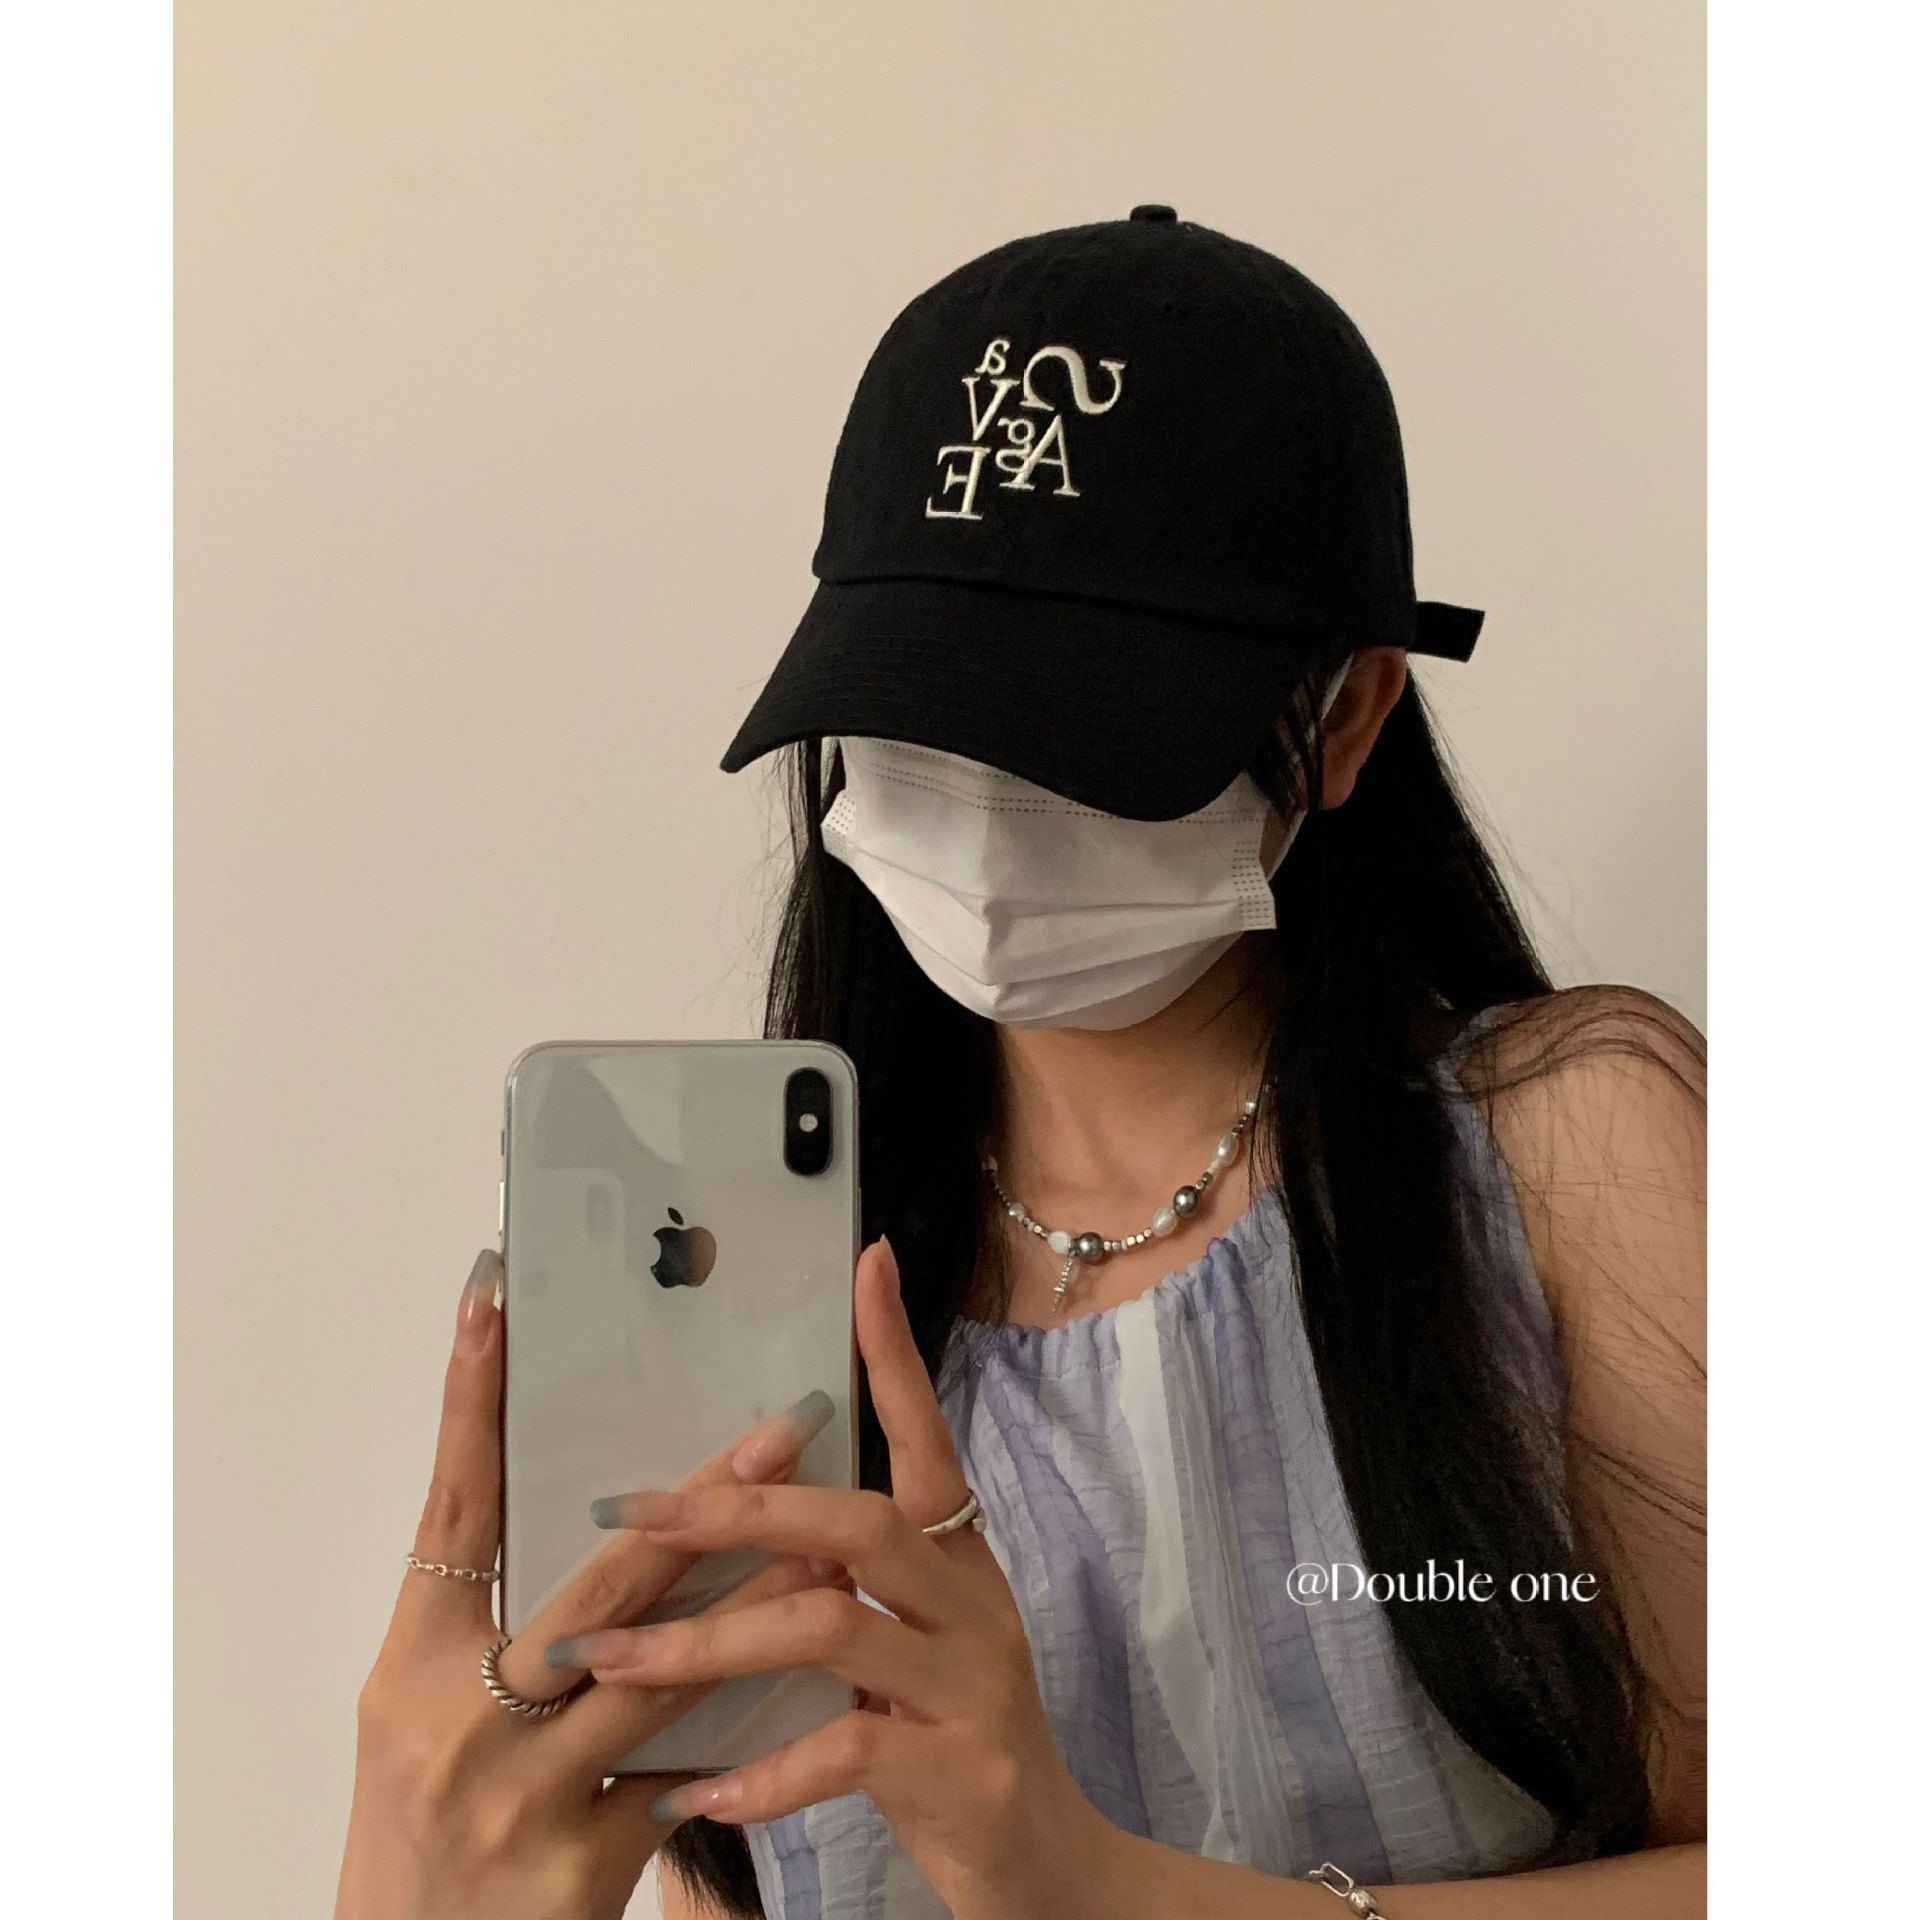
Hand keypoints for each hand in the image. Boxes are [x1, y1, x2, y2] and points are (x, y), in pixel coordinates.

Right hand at [333, 1248, 842, 1919]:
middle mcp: (463, 1721)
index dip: (470, 1401)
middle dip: (701, 1502)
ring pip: (669, 1668)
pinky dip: (746, 1719)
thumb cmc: (413, 1837)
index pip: (452, 1509)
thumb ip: (490, 1628)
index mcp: (410, 1668)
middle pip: (600, 1582)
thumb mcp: (420, 1718)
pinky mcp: (587, 1859)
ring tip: (829, 1535)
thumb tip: (599, 1528)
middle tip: (777, 1427)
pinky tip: (809, 1674)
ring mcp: (528, 1792)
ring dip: (757, 1598)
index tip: (496, 1301)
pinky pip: (688, 1767)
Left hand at [562, 1239, 1121, 1919]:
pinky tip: (696, 1792)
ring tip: (613, 1663)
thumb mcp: (908, 1644)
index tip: (867, 1264)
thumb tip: (741, 1524)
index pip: (924, 1435)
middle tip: (630, 1511)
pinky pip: (845, 1747)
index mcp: (954, 1559)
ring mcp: (969, 1682)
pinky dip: (763, 1771)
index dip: (894, 1352)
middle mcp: (969, 1600)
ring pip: (828, 1625)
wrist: (1047, 1862)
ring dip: (707, 1642)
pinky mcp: (956, 1769)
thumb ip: (845, 1585)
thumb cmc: (951, 1739)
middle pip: (854, 1520)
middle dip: (733, 1509)